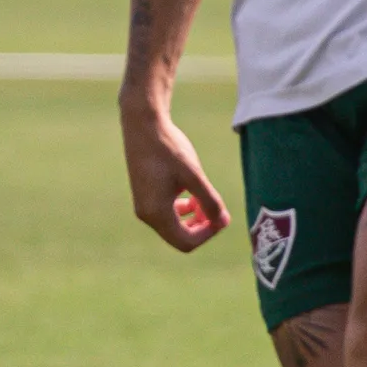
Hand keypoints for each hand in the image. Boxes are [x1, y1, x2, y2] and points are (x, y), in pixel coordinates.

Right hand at [124, 104, 229, 250]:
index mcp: (156, 213)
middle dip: (201, 227)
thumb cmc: (169, 148)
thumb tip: (223, 223)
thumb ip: (209, 201)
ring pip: (173, 226)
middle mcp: (146, 214)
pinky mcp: (144, 195)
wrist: (143, 124)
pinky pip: (166, 214)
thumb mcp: (194, 175)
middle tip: (216, 208)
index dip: (208, 234)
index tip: (222, 215)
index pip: (186, 242)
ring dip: (193, 218)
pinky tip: (192, 191)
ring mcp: (143, 205)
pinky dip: (182, 209)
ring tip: (204, 197)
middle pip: (179, 237)